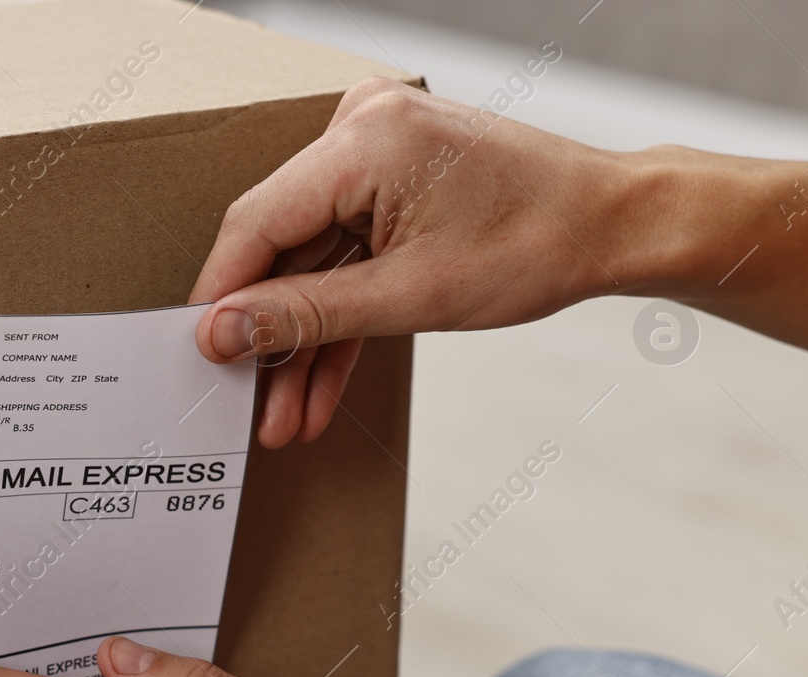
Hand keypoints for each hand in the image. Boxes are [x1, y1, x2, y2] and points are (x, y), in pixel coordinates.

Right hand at [190, 76, 636, 447]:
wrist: (612, 226)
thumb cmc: (536, 244)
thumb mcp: (409, 297)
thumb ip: (303, 316)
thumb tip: (220, 334)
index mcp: (364, 137)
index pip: (257, 222)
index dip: (221, 296)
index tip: (195, 355)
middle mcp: (362, 129)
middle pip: (280, 246)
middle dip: (269, 335)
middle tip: (242, 402)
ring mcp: (376, 152)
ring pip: (311, 263)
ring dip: (302, 342)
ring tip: (283, 416)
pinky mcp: (390, 181)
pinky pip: (344, 256)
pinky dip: (337, 318)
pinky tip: (316, 388)